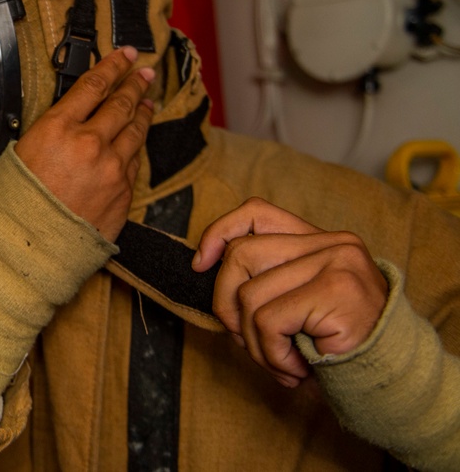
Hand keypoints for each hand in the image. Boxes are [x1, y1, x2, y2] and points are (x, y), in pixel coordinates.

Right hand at [14, 46, 154, 241]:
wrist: (29, 252)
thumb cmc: (13, 208)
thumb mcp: (17, 156)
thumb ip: (48, 134)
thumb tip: (63, 123)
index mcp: (58, 129)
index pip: (93, 85)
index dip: (112, 65)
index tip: (124, 55)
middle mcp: (90, 144)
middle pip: (121, 103)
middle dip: (134, 83)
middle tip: (143, 71)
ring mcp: (111, 169)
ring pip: (135, 130)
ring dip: (142, 111)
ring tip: (147, 100)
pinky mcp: (123, 193)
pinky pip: (134, 161)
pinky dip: (137, 144)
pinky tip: (138, 138)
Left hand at [192, 197, 388, 387]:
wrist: (389, 378)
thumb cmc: (333, 344)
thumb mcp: (295, 303)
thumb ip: (264, 279)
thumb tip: (204, 265)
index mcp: (318, 239)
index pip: (256, 212)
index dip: (219, 232)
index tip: (200, 264)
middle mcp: (330, 242)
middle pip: (240, 254)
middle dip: (227, 306)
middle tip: (248, 340)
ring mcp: (336, 261)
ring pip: (249, 295)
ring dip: (254, 343)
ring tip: (280, 361)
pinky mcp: (335, 288)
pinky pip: (268, 321)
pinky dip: (272, 355)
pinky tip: (297, 368)